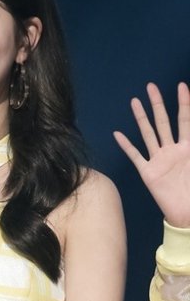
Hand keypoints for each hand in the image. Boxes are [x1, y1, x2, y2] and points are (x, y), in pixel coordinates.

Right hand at [114, 82, 189, 226]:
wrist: (186, 214)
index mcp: (189, 148)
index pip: (186, 121)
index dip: (184, 103)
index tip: (181, 86)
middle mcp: (172, 150)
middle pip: (164, 122)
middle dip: (158, 104)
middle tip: (151, 87)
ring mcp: (159, 160)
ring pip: (149, 134)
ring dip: (142, 118)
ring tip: (135, 102)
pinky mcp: (148, 173)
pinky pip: (136, 156)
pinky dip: (127, 145)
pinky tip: (118, 134)